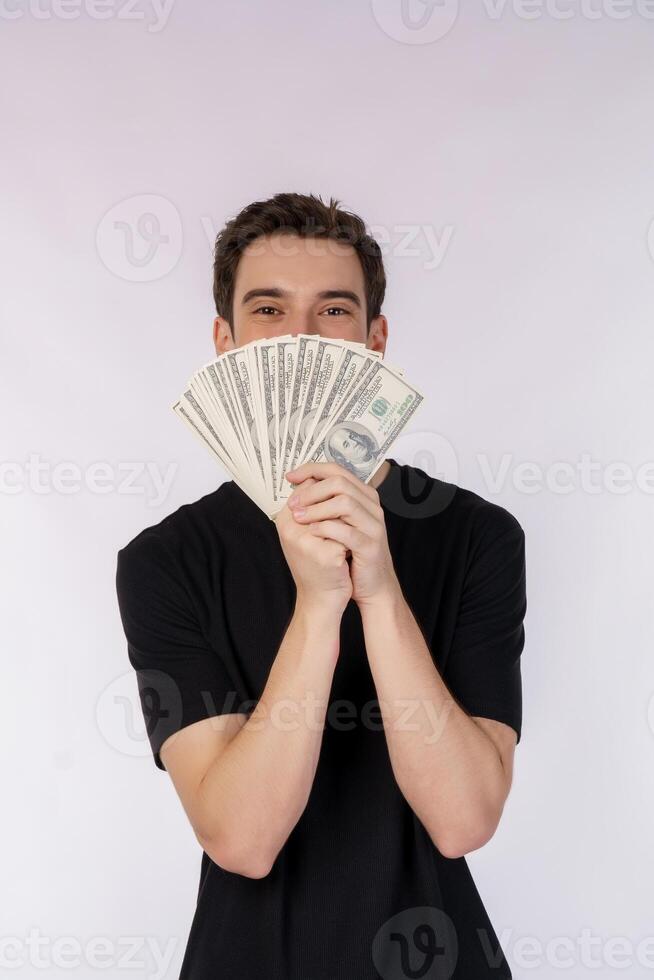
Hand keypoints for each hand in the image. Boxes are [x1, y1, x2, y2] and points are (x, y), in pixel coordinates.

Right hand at [273, 475, 352, 614]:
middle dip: (340, 506)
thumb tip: (321, 478)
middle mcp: (291, 528)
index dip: (328, 490)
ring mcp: (307, 542)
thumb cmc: (316, 564)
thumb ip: (311, 507)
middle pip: (323, 497)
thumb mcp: (306, 533)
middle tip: (347, 521)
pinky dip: (352, 541)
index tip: (336, 506)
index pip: (307, 487)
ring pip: (338, 514)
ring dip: (347, 524)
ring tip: (347, 537)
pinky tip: (349, 553)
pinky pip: (346, 534)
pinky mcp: (326, 555)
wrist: (320, 599)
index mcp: (284, 520)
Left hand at [284, 462, 399, 607]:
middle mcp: (371, 506)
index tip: (291, 477)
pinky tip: (312, 532)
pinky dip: (326, 529)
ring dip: (317, 508)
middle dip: (311, 491)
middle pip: (340, 482)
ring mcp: (373, 525)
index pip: (336, 470)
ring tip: (299, 518)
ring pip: (345, 503)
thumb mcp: (339, 522)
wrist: (372, 585)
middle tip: (293, 504)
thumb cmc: (352, 553)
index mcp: (363, 496)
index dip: (311, 469)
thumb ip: (326, 503)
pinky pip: (347, 531)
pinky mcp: (370, 546)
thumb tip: (299, 485)